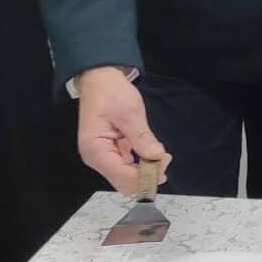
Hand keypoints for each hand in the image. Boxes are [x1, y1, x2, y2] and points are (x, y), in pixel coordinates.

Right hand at [74, 67, 169, 193]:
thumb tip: (157, 157)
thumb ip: (142, 138)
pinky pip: (128, 166)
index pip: (123, 177)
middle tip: (165, 158)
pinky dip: (142, 164)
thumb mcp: (129, 112)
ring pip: (127, 177)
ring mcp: (103, 157)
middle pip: (124, 182)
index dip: (145, 176)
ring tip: (162, 155)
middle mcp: (97, 158)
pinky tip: (153, 153)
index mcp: (96, 150)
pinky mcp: (111, 152)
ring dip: (146, 171)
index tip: (164, 162)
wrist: (100, 79)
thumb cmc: (110, 92)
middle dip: (147, 176)